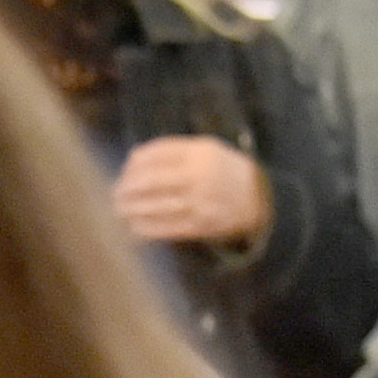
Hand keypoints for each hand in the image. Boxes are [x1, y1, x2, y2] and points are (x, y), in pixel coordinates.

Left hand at [115, 136, 265, 249]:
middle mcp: (199, 176)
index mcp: (199, 153)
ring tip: (120, 210)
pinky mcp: (201, 225)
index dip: (131, 167)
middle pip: (148, 182)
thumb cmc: (225, 170)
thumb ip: (171, 150)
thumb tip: (132, 159)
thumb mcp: (206, 149)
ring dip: (130, 210)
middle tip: (115, 194)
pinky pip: (164, 228)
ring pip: (153, 207)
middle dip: (125, 190)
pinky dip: (144, 228)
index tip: (124, 173)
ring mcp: (200, 202)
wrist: (262, 198)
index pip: (151, 157)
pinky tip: (133, 227)